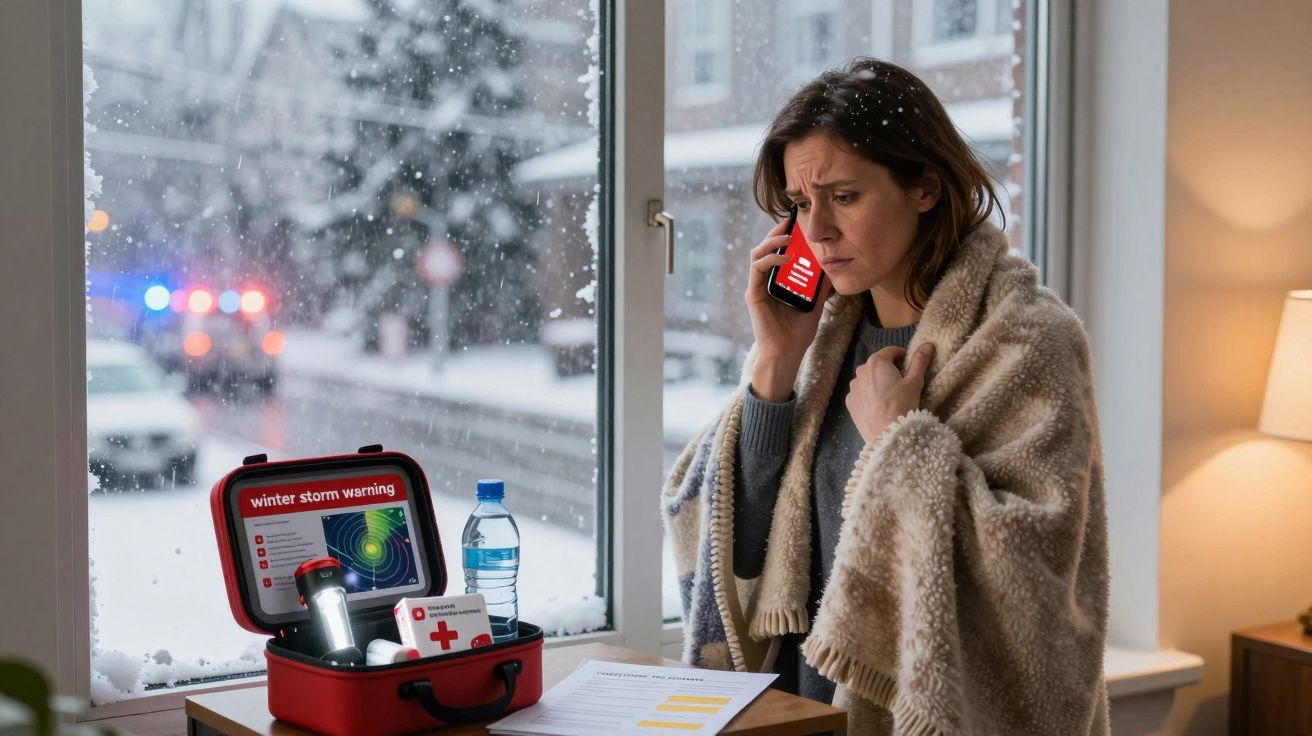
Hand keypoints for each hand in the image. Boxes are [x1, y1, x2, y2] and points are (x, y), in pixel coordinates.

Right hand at [744, 218, 832, 401]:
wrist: (788, 353)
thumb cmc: (799, 332)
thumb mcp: (815, 302)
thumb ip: (820, 285)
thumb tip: (832, 264)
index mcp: (776, 281)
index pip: (777, 251)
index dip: (786, 236)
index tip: (798, 224)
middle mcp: (764, 281)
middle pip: (766, 247)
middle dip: (778, 232)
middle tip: (792, 222)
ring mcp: (757, 286)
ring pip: (757, 253)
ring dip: (772, 241)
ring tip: (788, 236)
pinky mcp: (754, 294)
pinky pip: (757, 268)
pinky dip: (771, 259)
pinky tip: (786, 257)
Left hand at [846, 343, 934, 444]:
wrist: (887, 433)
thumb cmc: (902, 404)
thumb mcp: (914, 381)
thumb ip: (920, 361)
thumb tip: (928, 344)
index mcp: (877, 362)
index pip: (891, 351)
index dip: (902, 356)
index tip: (909, 365)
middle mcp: (860, 371)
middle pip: (877, 364)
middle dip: (889, 369)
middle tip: (901, 383)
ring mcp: (853, 387)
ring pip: (867, 379)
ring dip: (877, 381)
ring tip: (889, 396)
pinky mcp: (849, 402)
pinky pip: (860, 393)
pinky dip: (868, 395)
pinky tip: (878, 406)